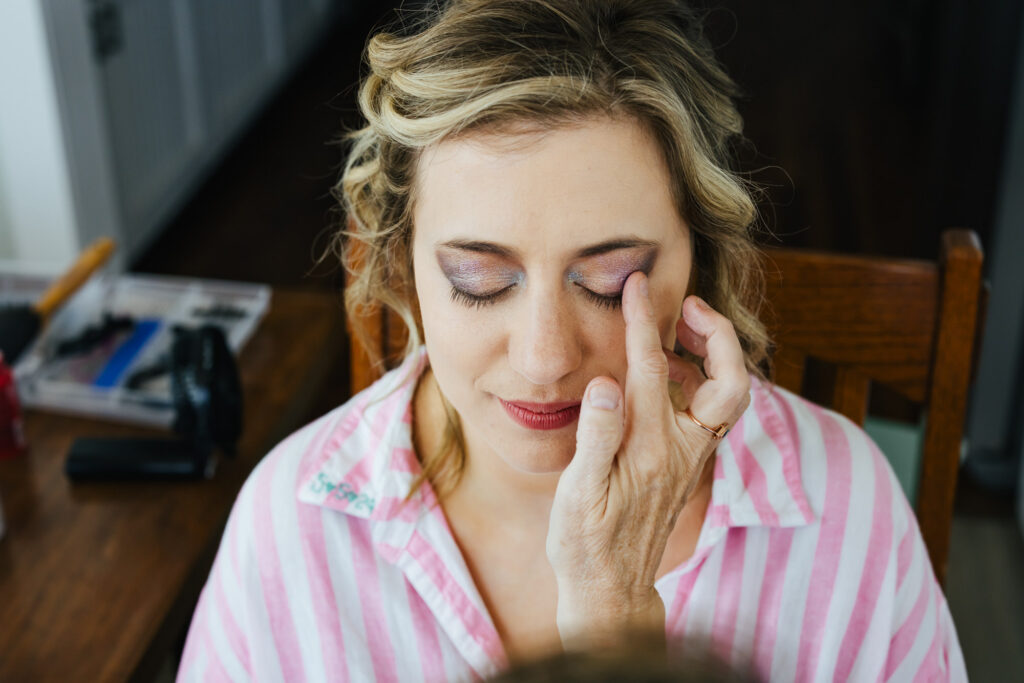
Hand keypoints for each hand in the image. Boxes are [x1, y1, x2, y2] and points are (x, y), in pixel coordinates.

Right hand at [546, 271, 750, 647]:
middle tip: (688, 304)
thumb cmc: (586, 544)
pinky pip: (710, 411)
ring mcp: (689, 459)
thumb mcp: (578, 493)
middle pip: (727, 381)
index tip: (634, 285)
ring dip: (713, 354)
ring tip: (680, 327)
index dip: (642, 321)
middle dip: (717, 335)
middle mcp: (682, 451)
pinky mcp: (686, 466)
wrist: (611, 590)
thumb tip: (606, 383)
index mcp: (651, 450)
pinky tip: (668, 373)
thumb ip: (597, 435)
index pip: (651, 368)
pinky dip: (700, 379)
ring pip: (726, 396)